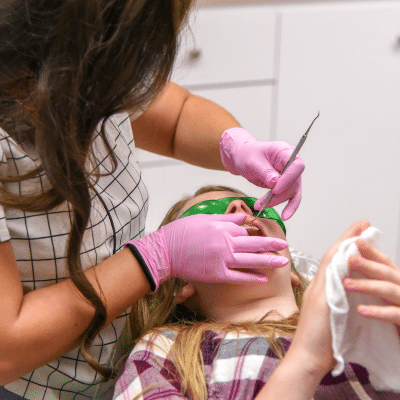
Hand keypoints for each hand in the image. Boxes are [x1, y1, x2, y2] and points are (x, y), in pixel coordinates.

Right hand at [126, 213, 288, 291]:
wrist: (165, 251)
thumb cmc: (182, 232)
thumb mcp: (204, 219)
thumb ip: (226, 218)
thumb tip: (243, 218)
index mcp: (222, 227)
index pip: (245, 230)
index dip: (253, 232)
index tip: (262, 234)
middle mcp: (226, 242)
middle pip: (254, 243)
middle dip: (271, 244)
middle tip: (285, 246)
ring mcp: (222, 259)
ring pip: (251, 260)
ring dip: (268, 261)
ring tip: (282, 262)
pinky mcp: (217, 274)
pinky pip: (238, 276)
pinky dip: (251, 277)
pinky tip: (263, 277)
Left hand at [220, 128, 304, 219]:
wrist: (243, 157)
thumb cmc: (247, 155)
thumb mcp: (252, 162)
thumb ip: (265, 171)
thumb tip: (275, 183)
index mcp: (285, 151)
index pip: (296, 166)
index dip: (288, 179)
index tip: (275, 189)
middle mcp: (291, 162)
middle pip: (294, 182)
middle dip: (279, 195)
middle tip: (263, 202)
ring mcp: (290, 174)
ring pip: (291, 192)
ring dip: (276, 201)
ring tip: (260, 206)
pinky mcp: (285, 184)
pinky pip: (291, 197)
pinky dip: (289, 207)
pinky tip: (285, 216)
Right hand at [288, 220, 370, 375]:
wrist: (306, 358)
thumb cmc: (318, 342)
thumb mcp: (328, 316)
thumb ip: (334, 300)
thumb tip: (345, 290)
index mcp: (321, 290)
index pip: (333, 262)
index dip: (345, 245)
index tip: (358, 231)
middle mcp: (318, 286)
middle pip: (332, 255)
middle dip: (347, 237)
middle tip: (361, 222)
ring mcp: (319, 291)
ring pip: (331, 260)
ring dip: (346, 242)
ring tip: (360, 228)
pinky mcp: (322, 299)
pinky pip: (331, 273)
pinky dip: (340, 259)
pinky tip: (351, 249)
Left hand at [343, 240, 399, 336]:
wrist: (363, 359)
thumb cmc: (357, 328)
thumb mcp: (349, 299)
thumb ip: (351, 279)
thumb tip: (339, 258)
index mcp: (388, 283)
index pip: (381, 261)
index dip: (369, 249)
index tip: (357, 236)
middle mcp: (398, 291)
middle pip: (387, 272)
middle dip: (369, 263)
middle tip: (349, 257)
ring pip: (391, 290)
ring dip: (368, 285)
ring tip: (346, 284)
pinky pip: (396, 315)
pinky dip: (379, 311)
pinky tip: (361, 310)